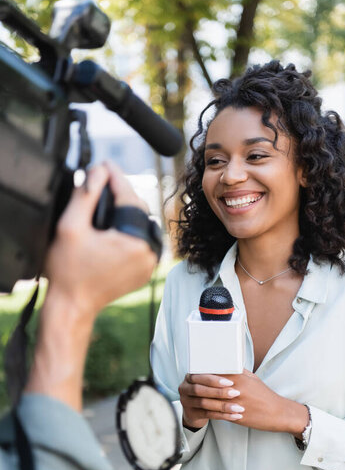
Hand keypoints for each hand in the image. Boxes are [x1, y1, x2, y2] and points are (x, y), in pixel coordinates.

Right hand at [44, 161, 156, 317]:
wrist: (73, 305)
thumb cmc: (68, 271)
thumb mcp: (70, 226)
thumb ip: (85, 194)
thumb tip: (99, 170)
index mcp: (135, 241)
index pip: (128, 196)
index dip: (114, 176)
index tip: (105, 163)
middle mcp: (149, 252)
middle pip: (139, 209)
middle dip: (121, 193)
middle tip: (102, 180)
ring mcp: (150, 264)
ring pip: (143, 224)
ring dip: (127, 210)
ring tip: (108, 200)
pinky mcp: (146, 272)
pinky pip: (143, 241)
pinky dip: (131, 230)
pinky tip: (114, 224)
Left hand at [179, 369, 308, 435]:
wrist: (278, 413)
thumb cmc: (265, 394)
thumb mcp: (252, 378)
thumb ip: (238, 371)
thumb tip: (226, 364)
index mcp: (239, 378)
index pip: (216, 373)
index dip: (203, 374)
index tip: (193, 372)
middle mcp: (236, 389)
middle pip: (211, 387)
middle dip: (199, 386)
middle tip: (189, 384)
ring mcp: (236, 404)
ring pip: (212, 401)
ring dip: (202, 400)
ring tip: (193, 398)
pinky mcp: (237, 417)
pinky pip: (219, 414)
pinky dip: (210, 412)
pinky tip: (203, 410)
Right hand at [179, 373, 244, 429]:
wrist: (196, 410)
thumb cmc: (208, 391)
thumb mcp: (210, 382)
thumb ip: (218, 375)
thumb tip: (237, 369)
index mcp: (190, 376)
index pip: (200, 376)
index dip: (215, 379)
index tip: (230, 382)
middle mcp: (185, 388)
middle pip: (199, 389)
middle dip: (219, 392)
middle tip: (235, 393)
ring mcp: (186, 401)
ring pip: (204, 403)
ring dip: (223, 405)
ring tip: (237, 407)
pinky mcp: (191, 414)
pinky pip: (208, 415)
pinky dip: (222, 415)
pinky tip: (234, 416)